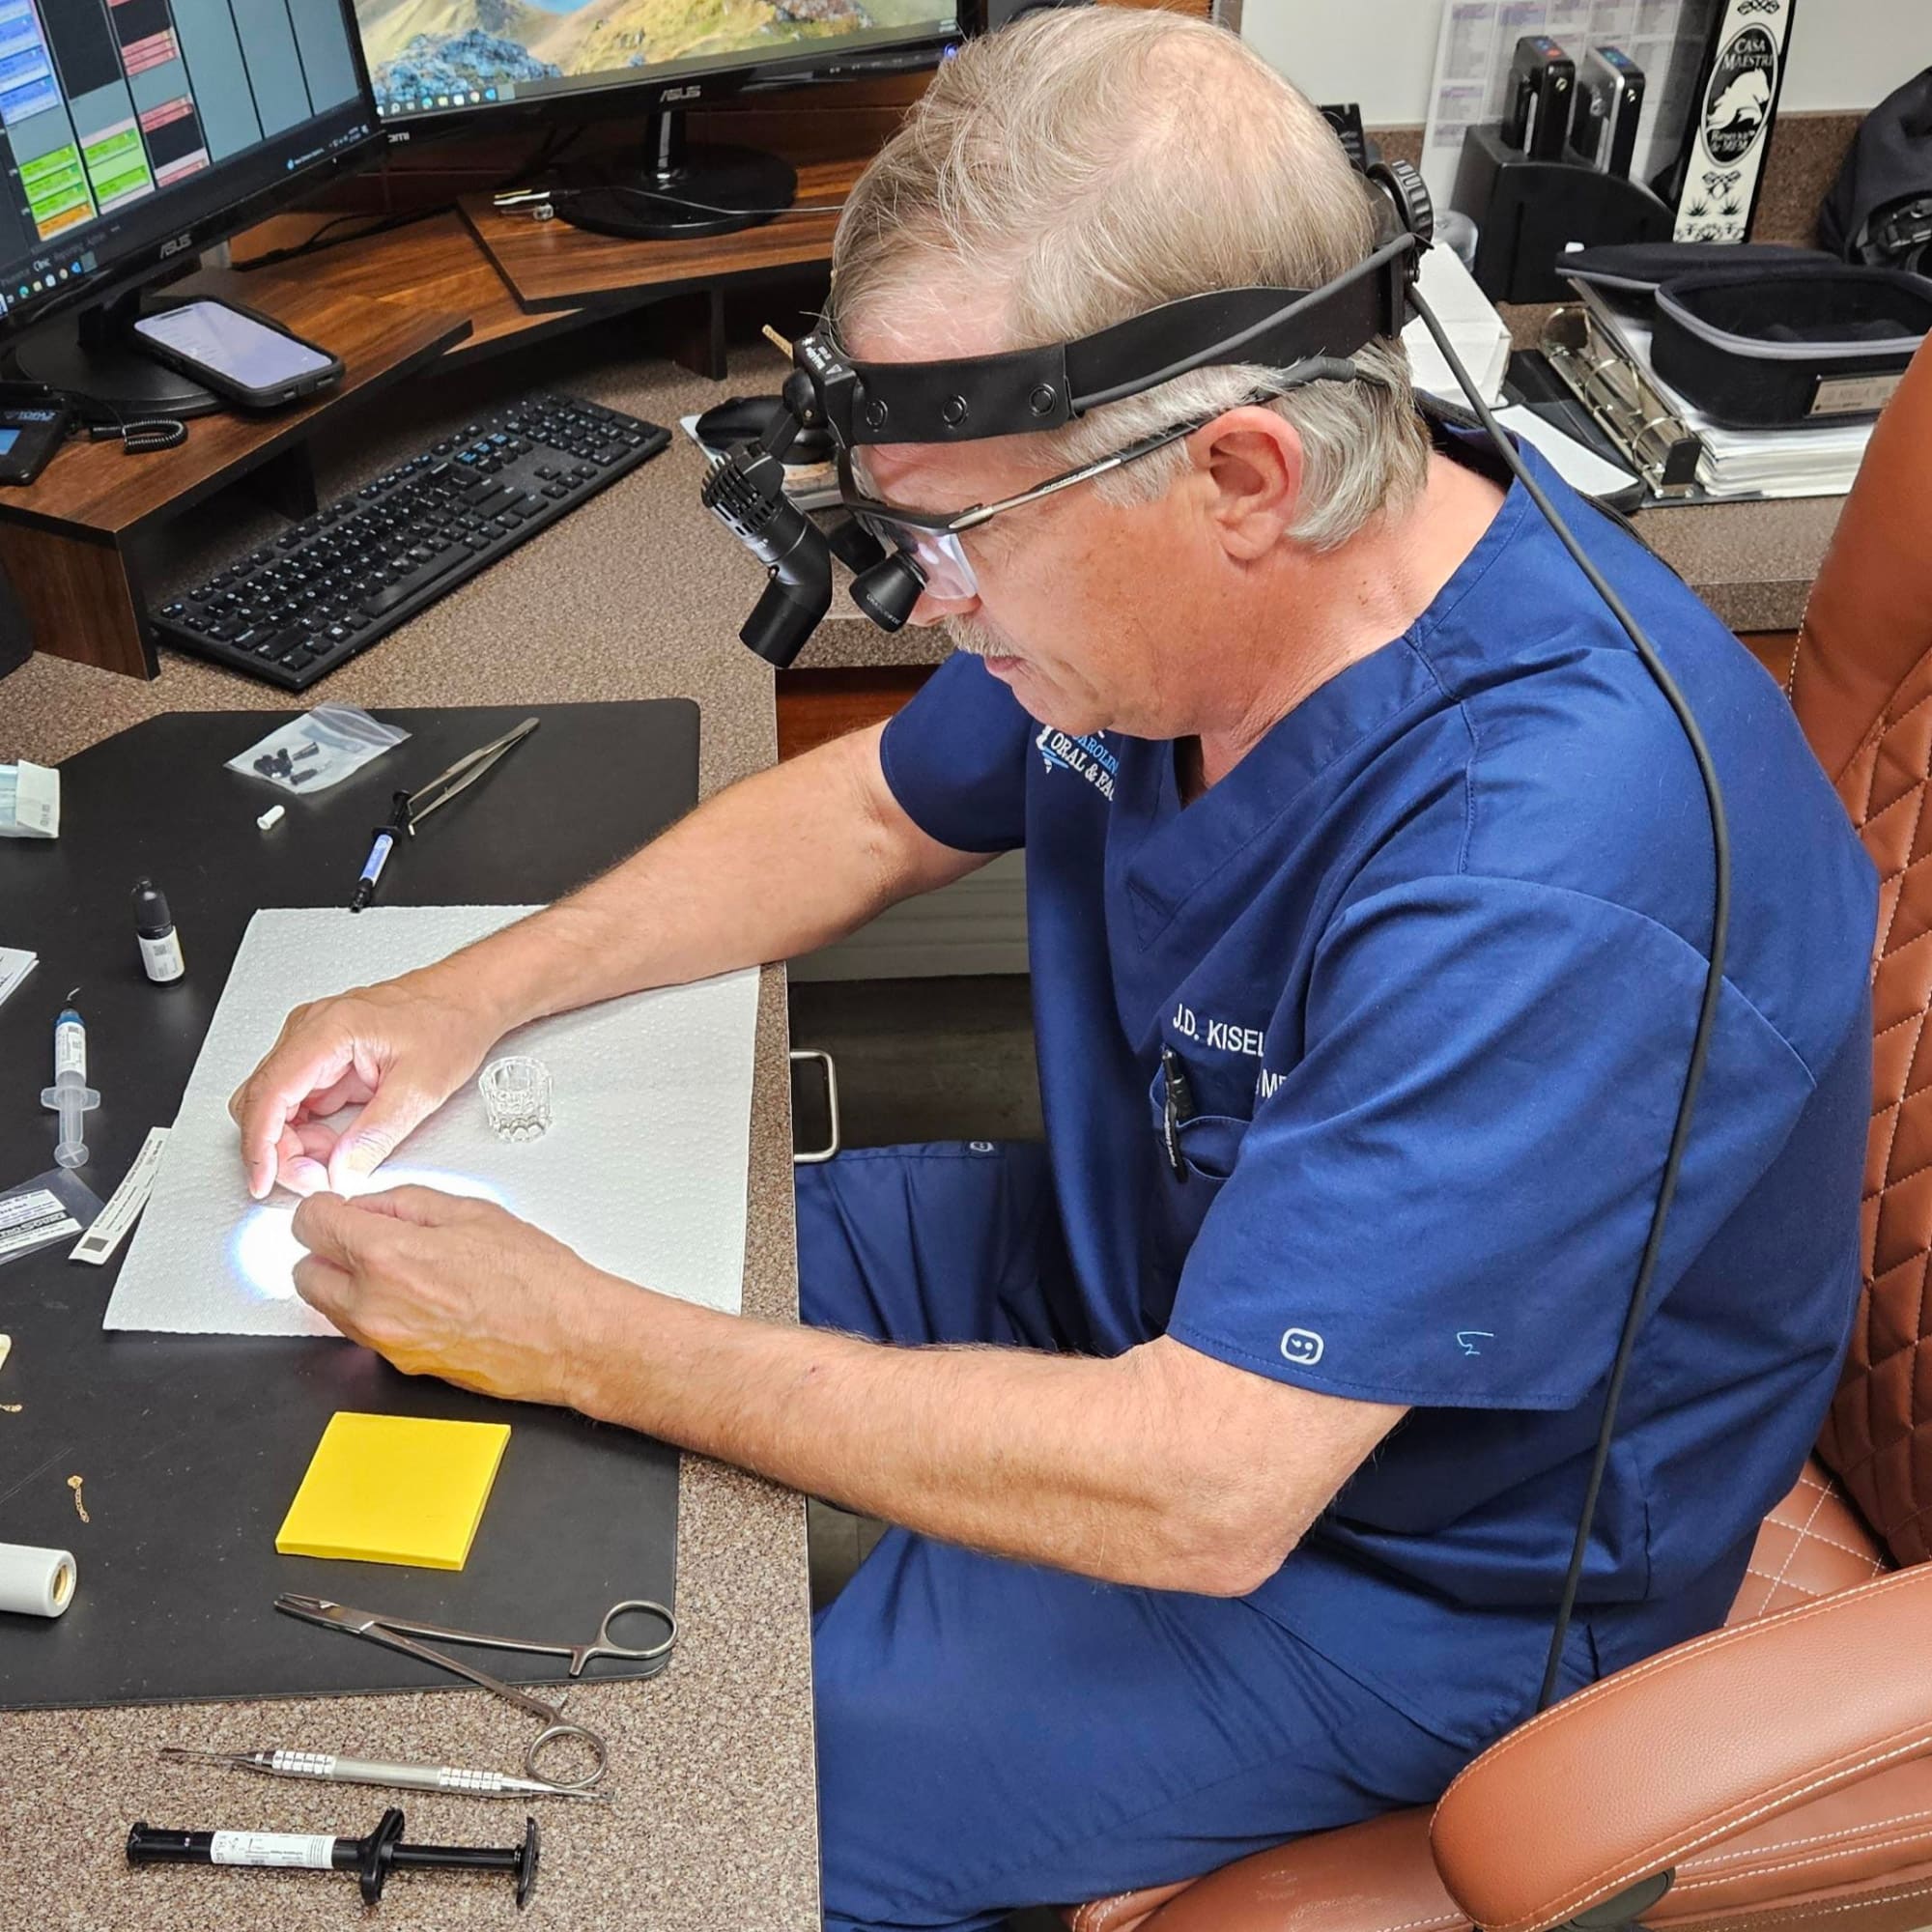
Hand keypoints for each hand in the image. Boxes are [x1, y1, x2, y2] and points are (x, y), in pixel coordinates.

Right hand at [229, 971, 503, 1199]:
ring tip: (337, 1158)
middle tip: (314, 1177)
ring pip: (277, 1106)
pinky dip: (309, 1131)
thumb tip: (340, 1172)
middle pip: (262, 1102)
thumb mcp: (421, 1088)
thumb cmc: (450, 1023)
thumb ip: (376, 1135)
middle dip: (279, 1148)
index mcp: (328, 1031)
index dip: (259, 1145)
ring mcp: (313, 1045)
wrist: (467, 999)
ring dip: (295, 1142)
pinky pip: (299, 1103)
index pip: (268, 1094)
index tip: (263, 1180)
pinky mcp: (324, 1060)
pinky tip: (336, 1144)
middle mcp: (310, 1032)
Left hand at [290, 1186, 610, 1404]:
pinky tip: (417, 1294)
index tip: (337, 1207)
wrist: (568, 1337)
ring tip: (400, 1265)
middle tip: (364, 1234)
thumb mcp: (472, 1211)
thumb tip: (370, 1205)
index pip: (309, 1225)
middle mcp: (375, 1305)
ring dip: (346, 1281)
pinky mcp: (400, 1365)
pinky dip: (372, 1310)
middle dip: (327, 1249)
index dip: (323, 1208)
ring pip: (326, 1306)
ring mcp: (385, 1342)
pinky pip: (360, 1331)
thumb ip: (406, 1202)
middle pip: (303, 1272)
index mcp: (388, 1256)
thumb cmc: (537, 1279)